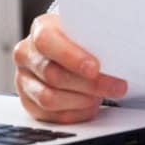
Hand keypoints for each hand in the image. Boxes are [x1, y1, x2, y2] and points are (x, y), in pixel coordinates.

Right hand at [13, 13, 127, 122]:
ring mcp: (24, 79)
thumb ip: (96, 38)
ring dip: (81, 100)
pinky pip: (50, 116)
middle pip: (52, 74)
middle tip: (116, 87)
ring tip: (101, 96)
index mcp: (40, 29)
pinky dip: (74, 113)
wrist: (68, 49)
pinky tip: (89, 106)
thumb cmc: (81, 39)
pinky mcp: (29, 102)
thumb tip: (120, 54)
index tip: (95, 68)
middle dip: (89, 84)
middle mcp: (27, 54)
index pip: (47, 42)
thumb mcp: (88, 31)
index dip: (71, 57)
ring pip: (49, 98)